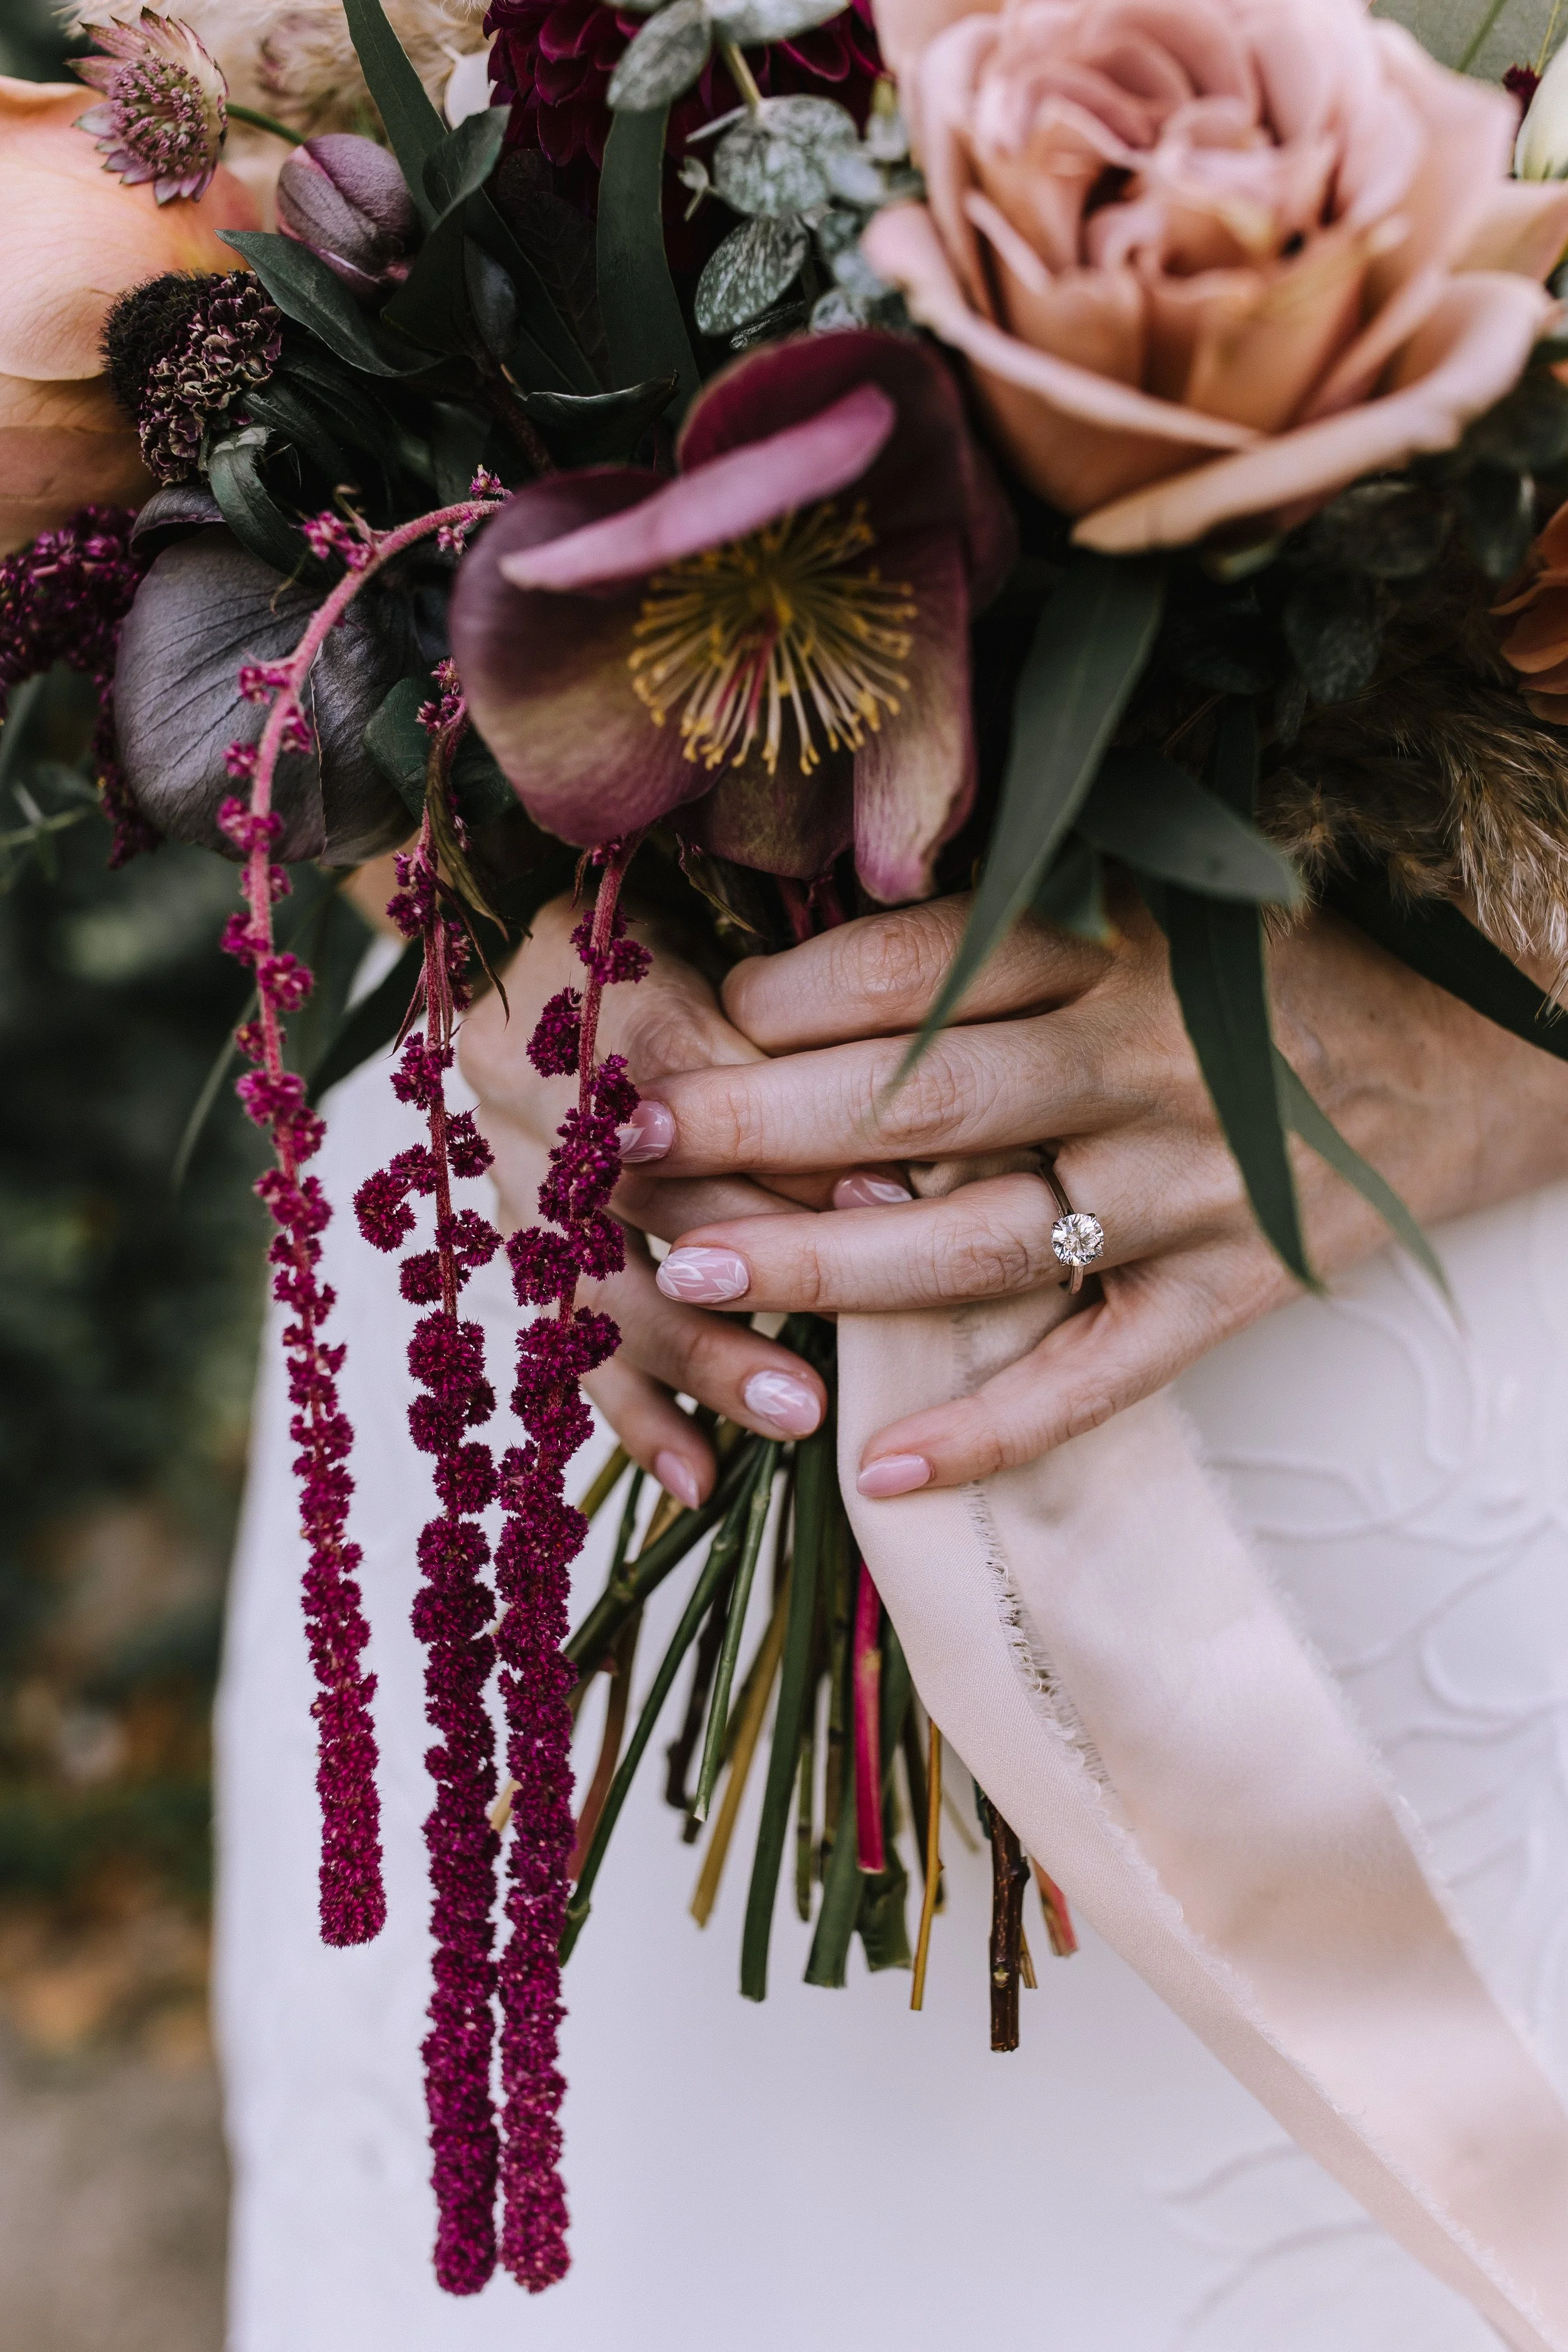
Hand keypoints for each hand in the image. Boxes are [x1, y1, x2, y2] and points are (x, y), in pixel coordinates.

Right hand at [458, 895, 834, 1506]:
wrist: (506, 944)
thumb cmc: (653, 930)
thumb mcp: (716, 938)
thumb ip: (789, 1030)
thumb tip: (892, 1164)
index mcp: (587, 982)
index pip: (691, 1068)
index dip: (786, 1134)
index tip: (894, 1196)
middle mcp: (530, 1082)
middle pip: (641, 1188)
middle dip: (755, 1260)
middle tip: (872, 1295)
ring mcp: (504, 1168)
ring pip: (597, 1280)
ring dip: (700, 1355)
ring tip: (798, 1415)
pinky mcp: (504, 1235)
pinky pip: (562, 1337)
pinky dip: (633, 1410)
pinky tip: (696, 1476)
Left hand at [623, 889, 1567, 1492]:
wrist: (1480, 1053)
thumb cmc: (1288, 969)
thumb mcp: (1164, 899)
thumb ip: (1016, 920)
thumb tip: (819, 953)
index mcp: (1119, 944)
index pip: (920, 965)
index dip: (786, 996)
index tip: (686, 1022)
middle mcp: (1145, 1061)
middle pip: (923, 1097)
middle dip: (763, 1121)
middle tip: (632, 1148)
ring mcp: (1190, 1187)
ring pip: (985, 1238)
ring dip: (834, 1261)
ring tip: (701, 1275)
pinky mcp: (1234, 1291)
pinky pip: (1100, 1374)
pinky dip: (995, 1429)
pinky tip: (881, 1472)